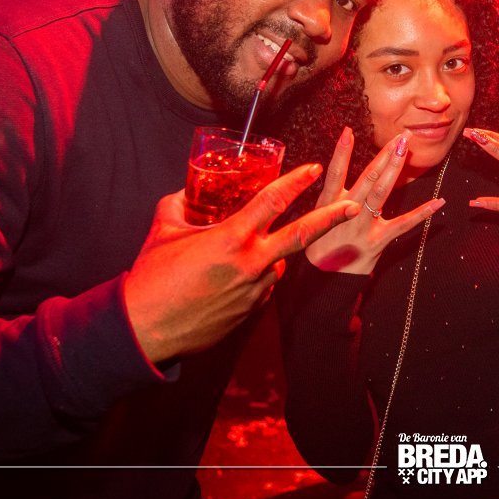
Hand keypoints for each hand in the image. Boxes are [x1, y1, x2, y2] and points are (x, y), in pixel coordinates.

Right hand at [124, 163, 358, 364]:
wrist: (144, 329)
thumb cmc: (151, 278)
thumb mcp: (163, 231)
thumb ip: (179, 206)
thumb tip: (185, 193)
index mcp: (232, 238)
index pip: (273, 201)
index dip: (296, 181)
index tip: (314, 168)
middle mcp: (251, 263)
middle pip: (302, 235)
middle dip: (331, 218)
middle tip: (354, 205)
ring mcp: (255, 290)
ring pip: (275, 264)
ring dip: (266, 256)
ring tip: (230, 262)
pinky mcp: (251, 312)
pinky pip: (261, 287)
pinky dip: (253, 279)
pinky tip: (225, 284)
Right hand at [304, 127, 445, 273]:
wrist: (324, 279)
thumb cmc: (321, 244)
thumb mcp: (318, 218)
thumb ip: (331, 197)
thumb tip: (336, 169)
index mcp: (328, 204)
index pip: (335, 173)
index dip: (342, 152)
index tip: (349, 130)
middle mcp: (345, 212)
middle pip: (367, 177)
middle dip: (384, 154)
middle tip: (399, 135)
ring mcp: (363, 225)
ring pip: (382, 192)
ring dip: (394, 168)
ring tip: (405, 149)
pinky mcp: (378, 240)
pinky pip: (403, 224)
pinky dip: (422, 213)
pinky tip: (438, 202)